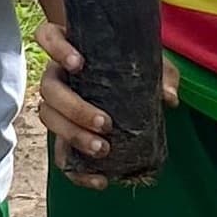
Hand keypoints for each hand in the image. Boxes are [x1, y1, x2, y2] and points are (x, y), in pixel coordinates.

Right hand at [32, 21, 177, 188]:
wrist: (126, 82)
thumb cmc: (132, 63)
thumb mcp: (150, 61)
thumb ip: (162, 74)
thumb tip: (168, 97)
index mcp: (70, 48)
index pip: (47, 36)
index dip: (57, 49)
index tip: (79, 64)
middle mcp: (57, 75)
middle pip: (48, 89)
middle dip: (74, 109)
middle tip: (105, 124)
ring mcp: (57, 106)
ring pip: (48, 119)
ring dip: (73, 136)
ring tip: (103, 150)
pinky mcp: (64, 135)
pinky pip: (60, 154)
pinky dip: (77, 171)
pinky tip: (100, 180)